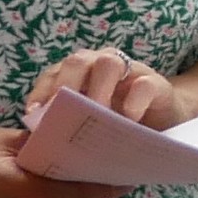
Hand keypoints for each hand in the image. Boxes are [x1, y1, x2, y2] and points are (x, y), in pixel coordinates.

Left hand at [23, 47, 178, 132]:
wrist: (164, 120)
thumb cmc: (117, 122)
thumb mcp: (88, 123)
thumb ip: (67, 123)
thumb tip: (38, 137)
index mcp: (80, 72)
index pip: (54, 73)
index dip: (42, 91)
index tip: (33, 113)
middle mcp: (100, 64)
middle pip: (77, 61)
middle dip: (67, 85)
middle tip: (63, 114)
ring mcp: (130, 70)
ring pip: (108, 63)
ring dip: (98, 89)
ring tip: (96, 116)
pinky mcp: (156, 84)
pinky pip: (144, 85)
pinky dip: (134, 101)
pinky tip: (128, 119)